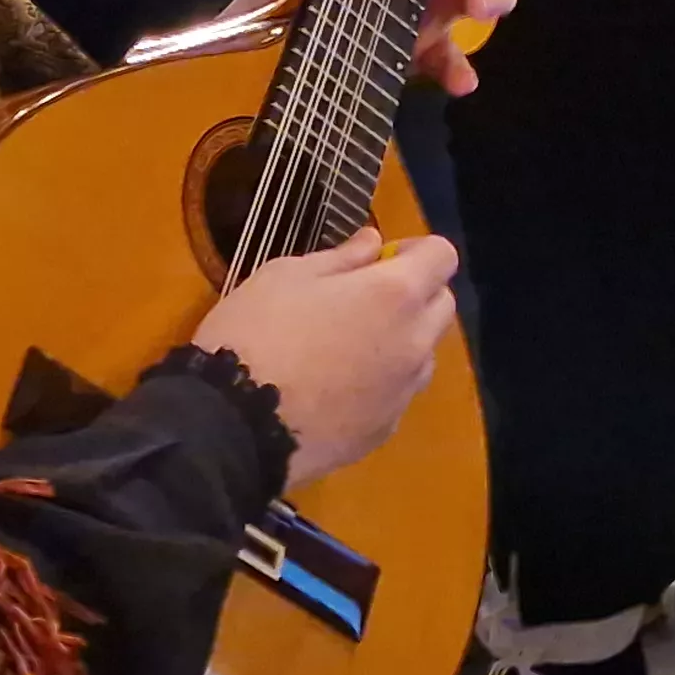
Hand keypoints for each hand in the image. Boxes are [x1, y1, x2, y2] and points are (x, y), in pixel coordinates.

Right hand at [190, 227, 459, 482]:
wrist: (231, 428)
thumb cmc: (254, 335)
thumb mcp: (285, 276)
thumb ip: (340, 258)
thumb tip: (371, 243)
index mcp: (395, 294)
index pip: (443, 256)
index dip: (416, 250)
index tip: (379, 259)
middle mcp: (414, 342)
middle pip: (442, 305)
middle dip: (416, 294)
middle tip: (365, 299)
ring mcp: (402, 392)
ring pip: (424, 353)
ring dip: (403, 341)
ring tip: (349, 347)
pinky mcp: (384, 430)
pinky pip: (397, 394)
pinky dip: (381, 383)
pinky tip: (336, 389)